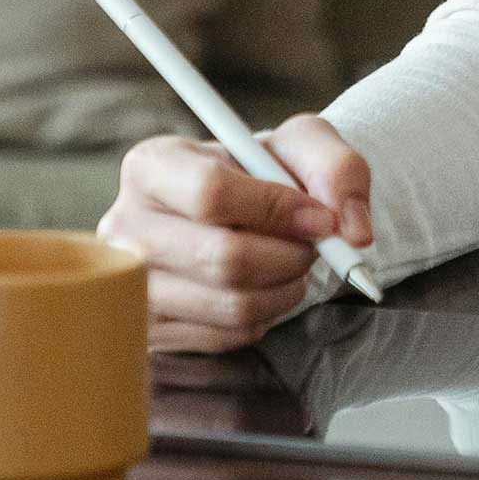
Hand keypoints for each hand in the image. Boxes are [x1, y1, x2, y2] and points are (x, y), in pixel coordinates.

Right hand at [98, 114, 373, 353]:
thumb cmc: (267, 170)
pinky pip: (226, 335)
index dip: (276, 209)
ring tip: (294, 263)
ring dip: (284, 288)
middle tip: (314, 246)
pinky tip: (266, 286)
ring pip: (229, 303)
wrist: (246, 211)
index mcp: (153, 165)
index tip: (320, 218)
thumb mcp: (305, 144)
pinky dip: (266, 315)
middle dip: (290, 255)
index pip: (210, 193)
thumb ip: (337, 170)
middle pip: (222, 257)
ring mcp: (130, 287)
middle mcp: (125, 228)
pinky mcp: (150, 331)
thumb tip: (352, 230)